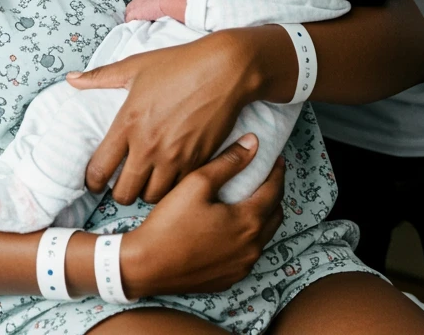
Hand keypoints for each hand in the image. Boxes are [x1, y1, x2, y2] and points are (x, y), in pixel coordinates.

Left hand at [66, 30, 253, 203]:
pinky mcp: (198, 162)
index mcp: (128, 123)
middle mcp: (148, 145)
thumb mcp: (136, 65)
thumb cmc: (179, 64)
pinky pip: (178, 190)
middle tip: (123, 183)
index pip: (99, 169)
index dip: (92, 181)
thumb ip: (101, 77)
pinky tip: (171, 177)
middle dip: (119, 192)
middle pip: (124, 193)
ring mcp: (174, 157)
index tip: (95, 181)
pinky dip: (172, 189)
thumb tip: (71, 80)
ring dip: (147, 192)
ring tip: (147, 181)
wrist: (225, 69)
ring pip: (151, 197)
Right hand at [120, 133, 283, 297]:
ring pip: (263, 236)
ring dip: (263, 215)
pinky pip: (248, 253)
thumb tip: (253, 143)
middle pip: (275, 215)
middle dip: (273, 193)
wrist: (146, 266)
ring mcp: (241, 266)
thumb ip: (228, 162)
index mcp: (248, 222)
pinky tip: (233, 225)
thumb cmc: (170, 223)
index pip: (274, 192)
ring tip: (250, 197)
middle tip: (265, 176)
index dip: (277, 172)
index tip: (277, 159)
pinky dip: (249, 236)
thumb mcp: (197, 183)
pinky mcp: (229, 278)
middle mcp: (251, 248)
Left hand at [124, 0, 187, 22]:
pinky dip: (131, 23)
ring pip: (129, 11)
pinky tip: (135, 26)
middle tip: (142, 16)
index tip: (146, 8)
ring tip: (138, 22)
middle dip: (136, 9)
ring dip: (133, 17)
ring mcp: (135, 3)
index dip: (142, 3)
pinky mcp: (133, 12)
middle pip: (133, 3)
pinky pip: (129, 19)